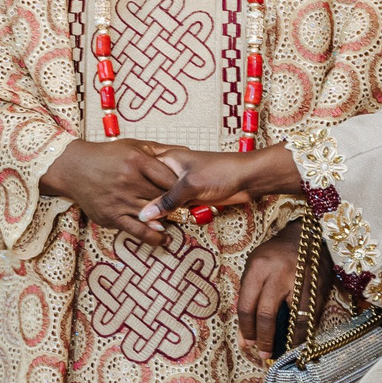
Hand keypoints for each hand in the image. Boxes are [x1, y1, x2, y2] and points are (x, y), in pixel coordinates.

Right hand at [40, 139, 180, 243]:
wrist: (74, 168)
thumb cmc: (107, 156)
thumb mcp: (133, 146)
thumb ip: (160, 150)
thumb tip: (187, 150)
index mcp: (136, 160)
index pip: (170, 178)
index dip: (182, 187)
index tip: (188, 191)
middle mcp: (128, 180)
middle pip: (163, 197)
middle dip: (177, 203)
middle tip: (188, 207)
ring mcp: (119, 200)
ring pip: (153, 214)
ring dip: (168, 219)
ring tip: (179, 220)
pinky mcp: (111, 216)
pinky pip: (137, 230)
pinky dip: (153, 236)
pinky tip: (163, 238)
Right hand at [136, 144, 303, 224]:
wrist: (248, 178)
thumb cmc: (220, 172)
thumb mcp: (189, 186)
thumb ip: (167, 201)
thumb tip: (144, 215)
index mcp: (167, 159)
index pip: (143, 175)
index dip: (137, 191)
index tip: (132, 207)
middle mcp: (171, 171)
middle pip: (152, 192)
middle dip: (152, 206)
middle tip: (148, 220)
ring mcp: (182, 185)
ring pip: (165, 202)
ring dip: (167, 213)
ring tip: (162, 222)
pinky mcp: (192, 196)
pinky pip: (178, 208)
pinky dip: (178, 216)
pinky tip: (176, 222)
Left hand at [237, 220, 315, 354]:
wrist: (306, 235)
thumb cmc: (274, 255)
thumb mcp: (254, 268)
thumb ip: (248, 298)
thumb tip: (244, 337)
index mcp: (258, 267)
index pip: (247, 304)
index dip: (246, 328)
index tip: (247, 343)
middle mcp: (278, 273)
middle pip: (267, 313)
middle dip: (263, 338)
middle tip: (262, 353)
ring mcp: (301, 280)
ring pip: (294, 318)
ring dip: (289, 341)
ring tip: (284, 353)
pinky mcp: (319, 287)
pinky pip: (312, 315)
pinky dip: (306, 331)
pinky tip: (300, 341)